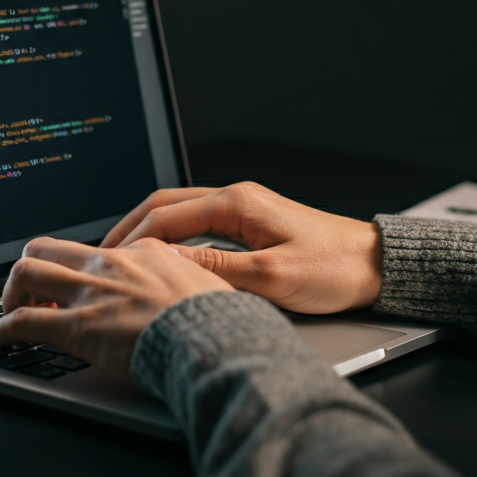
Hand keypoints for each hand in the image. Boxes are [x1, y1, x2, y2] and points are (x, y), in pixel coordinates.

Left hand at [0, 236, 232, 378]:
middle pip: (47, 248)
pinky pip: (21, 322)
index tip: (78, 290)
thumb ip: (188, 280)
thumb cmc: (219, 322)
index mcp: (142, 253)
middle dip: (30, 271)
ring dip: (9, 295)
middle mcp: (110, 264)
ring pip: (25, 273)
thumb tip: (190, 287)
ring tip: (7, 315)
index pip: (96, 251)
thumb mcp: (209, 284)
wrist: (216, 341)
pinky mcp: (77, 327)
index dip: (80, 273)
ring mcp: (91, 293)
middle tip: (31, 296)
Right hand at [101, 181, 381, 313]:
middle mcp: (236, 198)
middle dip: (128, 229)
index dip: (130, 241)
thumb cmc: (334, 270)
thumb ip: (215, 269)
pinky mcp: (251, 222)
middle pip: (164, 204)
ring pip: (178, 211)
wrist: (376, 265)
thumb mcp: (271, 278)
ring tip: (123, 257)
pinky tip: (162, 256)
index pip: (164, 216)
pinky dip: (170, 235)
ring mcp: (243, 208)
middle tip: (100, 256)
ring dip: (147, 231)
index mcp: (236, 203)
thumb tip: (167, 263)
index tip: (107, 264)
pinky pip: (197, 222)